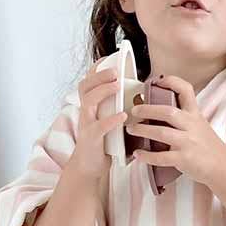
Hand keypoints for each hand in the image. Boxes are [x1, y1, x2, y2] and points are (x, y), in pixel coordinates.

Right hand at [68, 65, 126, 181]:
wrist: (90, 167)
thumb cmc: (104, 143)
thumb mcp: (109, 121)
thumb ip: (117, 108)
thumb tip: (139, 97)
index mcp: (91, 106)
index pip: (90, 81)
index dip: (97, 69)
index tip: (110, 58)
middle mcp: (86, 112)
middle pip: (86, 86)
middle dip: (99, 75)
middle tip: (115, 70)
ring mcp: (87, 124)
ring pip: (89, 101)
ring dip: (103, 91)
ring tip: (117, 85)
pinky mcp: (91, 139)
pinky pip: (99, 126)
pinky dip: (111, 120)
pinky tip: (123, 116)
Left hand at [126, 75, 225, 184]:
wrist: (224, 168)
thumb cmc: (209, 148)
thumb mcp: (200, 126)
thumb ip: (184, 118)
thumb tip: (160, 111)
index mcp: (195, 115)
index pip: (186, 90)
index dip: (171, 82)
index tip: (156, 81)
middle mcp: (191, 126)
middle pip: (168, 112)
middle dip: (148, 109)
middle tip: (134, 111)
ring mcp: (188, 143)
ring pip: (162, 133)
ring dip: (143, 130)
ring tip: (131, 130)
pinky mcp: (184, 159)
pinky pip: (162, 157)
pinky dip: (148, 156)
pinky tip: (138, 154)